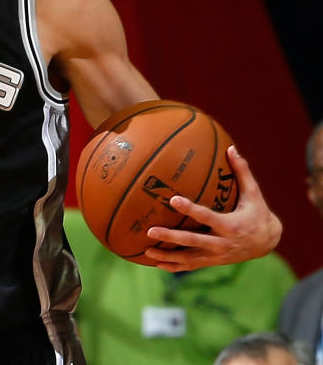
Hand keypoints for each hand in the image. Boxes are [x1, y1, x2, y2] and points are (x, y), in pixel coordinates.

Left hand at [144, 146, 281, 271]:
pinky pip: (191, 266)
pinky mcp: (213, 261)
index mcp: (231, 226)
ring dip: (168, 256)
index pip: (207, 216)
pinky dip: (174, 266)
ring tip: (147, 252)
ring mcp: (216, 256)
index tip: (173, 200)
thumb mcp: (254, 194)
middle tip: (150, 231)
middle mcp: (222, 243)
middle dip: (171, 238)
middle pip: (192, 241)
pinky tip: (157, 264)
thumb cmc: (257, 213)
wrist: (267, 242)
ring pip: (189, 258)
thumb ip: (242, 172)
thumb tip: (231, 148)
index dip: (190, 209)